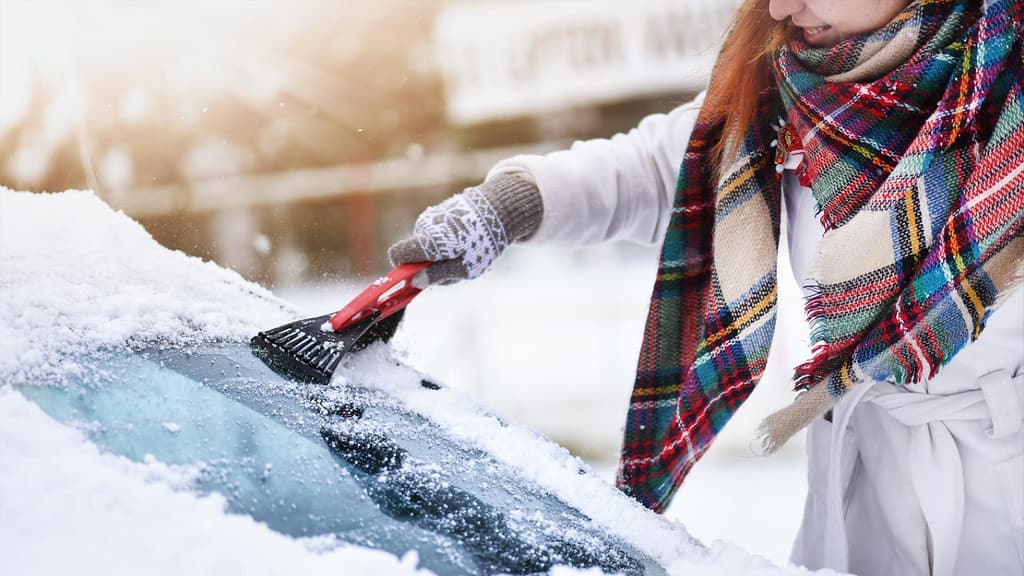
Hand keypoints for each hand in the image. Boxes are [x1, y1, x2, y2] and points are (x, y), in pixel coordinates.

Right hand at [388, 173, 541, 285]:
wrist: (498, 210)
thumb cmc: (482, 244)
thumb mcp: (464, 268)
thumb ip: (437, 275)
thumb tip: (414, 282)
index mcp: (429, 241)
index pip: (397, 254)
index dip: (401, 268)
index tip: (414, 277)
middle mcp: (424, 227)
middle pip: (414, 254)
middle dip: (428, 265)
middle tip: (455, 266)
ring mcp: (430, 217)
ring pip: (425, 245)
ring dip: (440, 254)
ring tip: (464, 251)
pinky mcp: (437, 213)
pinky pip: (434, 235)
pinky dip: (445, 241)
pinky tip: (464, 239)